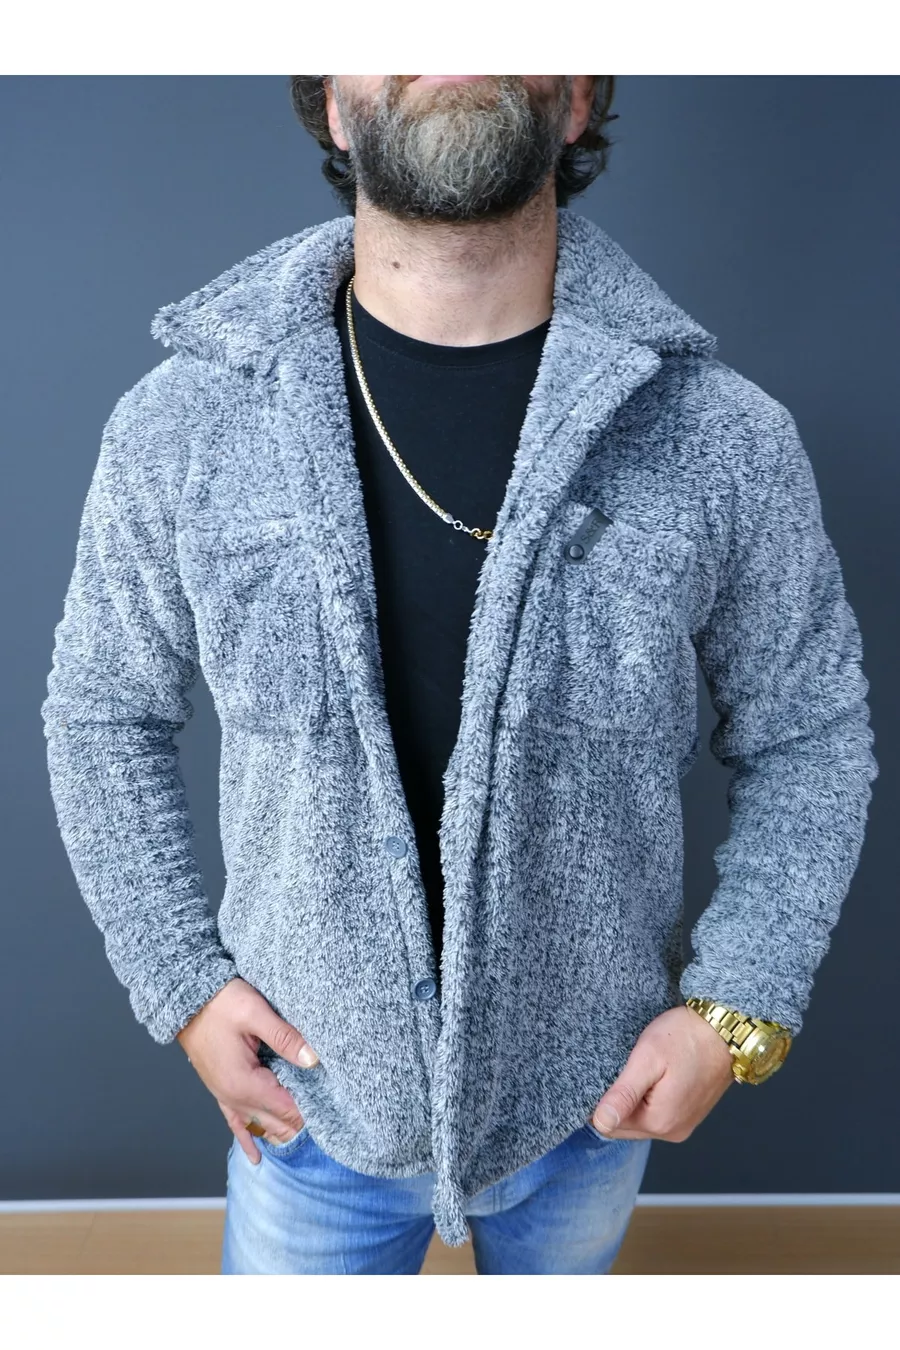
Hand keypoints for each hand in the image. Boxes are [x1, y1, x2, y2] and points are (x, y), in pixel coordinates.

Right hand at [175, 977, 318, 1163]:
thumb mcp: (255, 1012)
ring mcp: (225, 1095)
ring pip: (259, 1125)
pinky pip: (236, 1123)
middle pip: (276, 1121)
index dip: (310, 1111)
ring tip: (307, 1140)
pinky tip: (256, 1157)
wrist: (185, 999)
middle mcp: (234, 1096)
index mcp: (244, 1082)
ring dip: (281, 1131)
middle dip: (301, 1123)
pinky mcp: (221, 1089)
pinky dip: (249, 1138)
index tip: (333, 1112)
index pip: (286, 1107)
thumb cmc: (219, 1002)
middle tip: (328, 1123)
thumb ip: (285, 1037)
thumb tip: (312, 1059)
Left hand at [590, 1005, 734, 1141]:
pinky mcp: (690, 1114)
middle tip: (629, 1068)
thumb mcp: (647, 1059)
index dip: (603, 1100)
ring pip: (641, 1120)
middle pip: (626, 1125)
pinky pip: (658, 1114)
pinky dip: (650, 1099)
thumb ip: (624, 1094)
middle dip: (620, 1101)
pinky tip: (655, 1076)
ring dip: (635, 1099)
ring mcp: (684, 1125)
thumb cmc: (686, 1038)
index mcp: (660, 1122)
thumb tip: (600, 1122)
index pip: (610, 1125)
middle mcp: (673, 1131)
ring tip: (644, 1070)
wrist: (726, 1029)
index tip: (612, 1073)